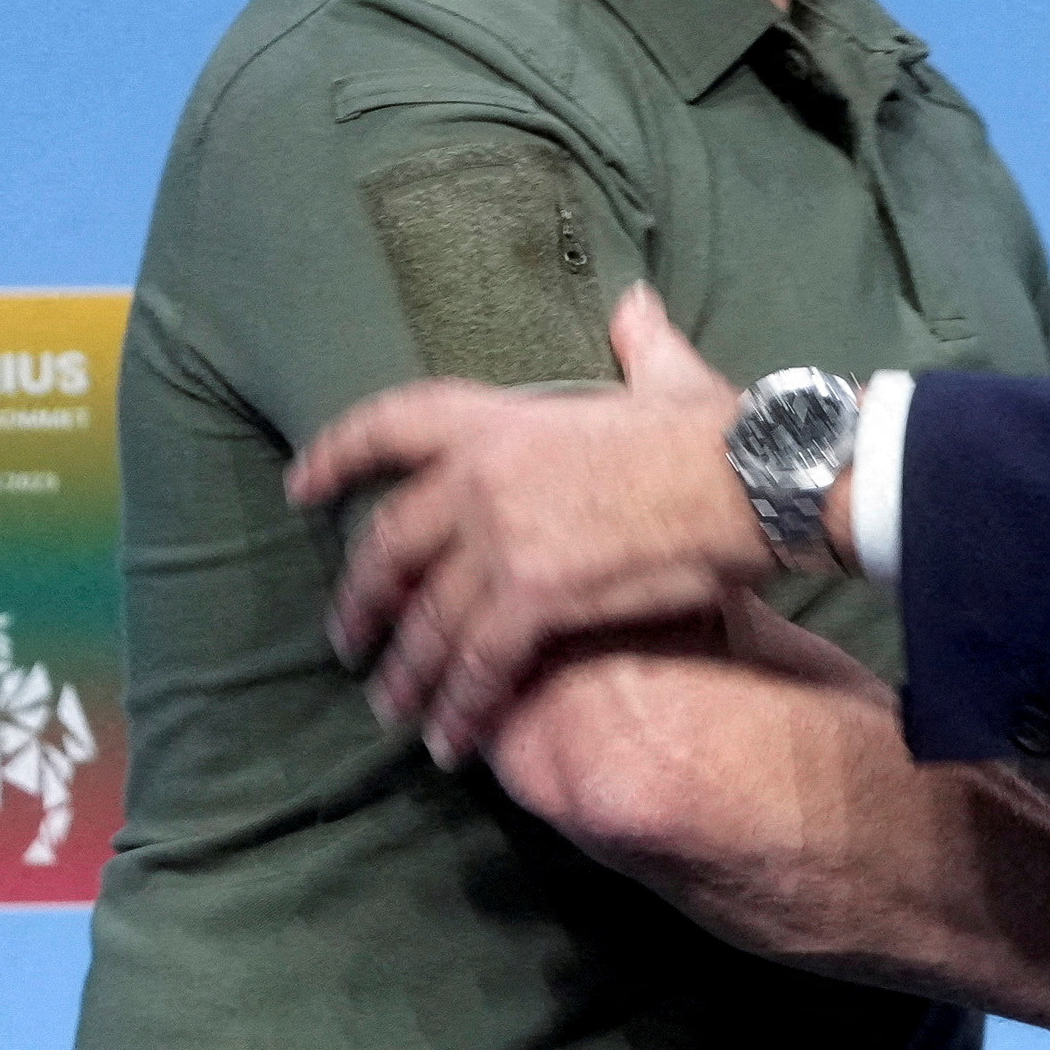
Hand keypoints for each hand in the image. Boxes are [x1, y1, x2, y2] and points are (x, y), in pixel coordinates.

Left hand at [288, 285, 777, 759]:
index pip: (391, 425)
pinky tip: (453, 743)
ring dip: (404, 674)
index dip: (337, 455)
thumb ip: (636, 342)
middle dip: (360, 601)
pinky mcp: (533, 595)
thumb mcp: (664, 376)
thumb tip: (633, 306)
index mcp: (502, 419)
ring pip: (427, 621)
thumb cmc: (716, 432)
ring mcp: (502, 538)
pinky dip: (460, 709)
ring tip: (393, 711)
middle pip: (390, 545)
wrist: (750, 480)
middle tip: (348, 640)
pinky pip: (476, 666)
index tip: (300, 488)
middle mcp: (482, 476)